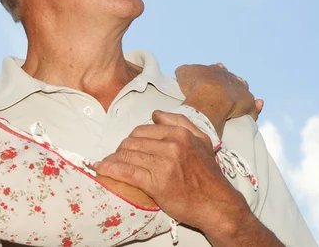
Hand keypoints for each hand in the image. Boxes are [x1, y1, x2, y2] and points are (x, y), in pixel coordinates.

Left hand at [93, 111, 250, 230]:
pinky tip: (101, 169)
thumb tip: (155, 114)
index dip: (130, 139)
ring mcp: (163, 164)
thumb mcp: (202, 140)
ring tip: (105, 165)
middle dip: (120, 150)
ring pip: (126, 155)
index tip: (126, 148)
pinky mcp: (156, 183)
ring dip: (112, 159)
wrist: (217, 204)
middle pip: (131, 141)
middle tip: (117, 158)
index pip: (142, 130)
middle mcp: (171, 146)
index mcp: (179, 134)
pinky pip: (126, 172)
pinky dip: (110, 169)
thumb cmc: (208, 175)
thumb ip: (180, 122)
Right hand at [175, 63, 262, 135]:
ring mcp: (240, 90)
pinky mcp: (248, 104)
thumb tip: (181, 71)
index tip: (217, 68)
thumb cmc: (195, 85)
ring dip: (243, 90)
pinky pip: (254, 107)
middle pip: (231, 78)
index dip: (217, 70)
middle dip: (229, 80)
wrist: (210, 97)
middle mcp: (229, 78)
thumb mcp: (183, 73)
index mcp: (215, 70)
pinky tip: (259, 104)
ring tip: (242, 94)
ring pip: (244, 89)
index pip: (217, 69)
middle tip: (227, 85)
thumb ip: (184, 71)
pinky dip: (256, 107)